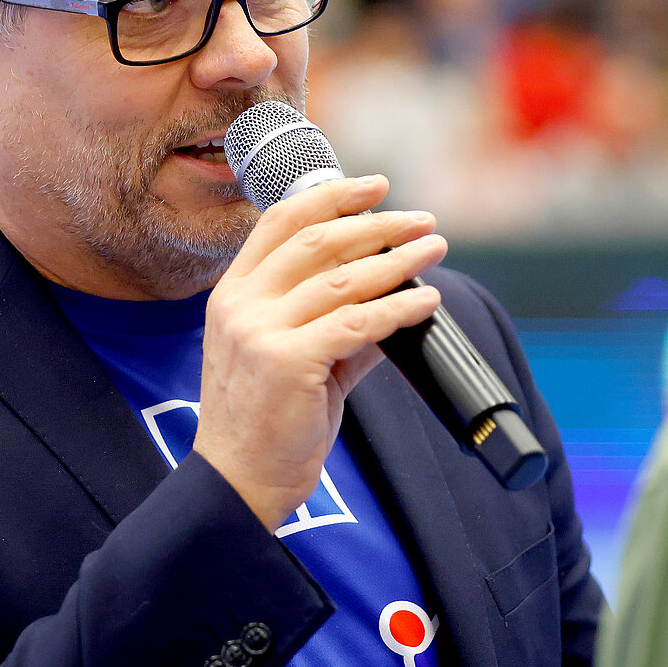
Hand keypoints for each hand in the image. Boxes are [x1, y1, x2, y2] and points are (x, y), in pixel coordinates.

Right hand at [194, 175, 446, 530]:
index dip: (332, 196)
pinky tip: (425, 301)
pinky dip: (399, 308)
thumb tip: (392, 296)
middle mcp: (241, 304)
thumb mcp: (290, 356)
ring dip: (399, 261)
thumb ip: (333, 322)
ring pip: (345, 279)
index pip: (281, 222)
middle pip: (319, 241)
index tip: (375, 186)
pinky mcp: (288, 362)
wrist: (240, 481)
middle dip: (379, 225)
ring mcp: (260, 332)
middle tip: (422, 222)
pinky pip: (358, 324)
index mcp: (233, 293)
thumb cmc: (265, 421)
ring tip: (433, 251)